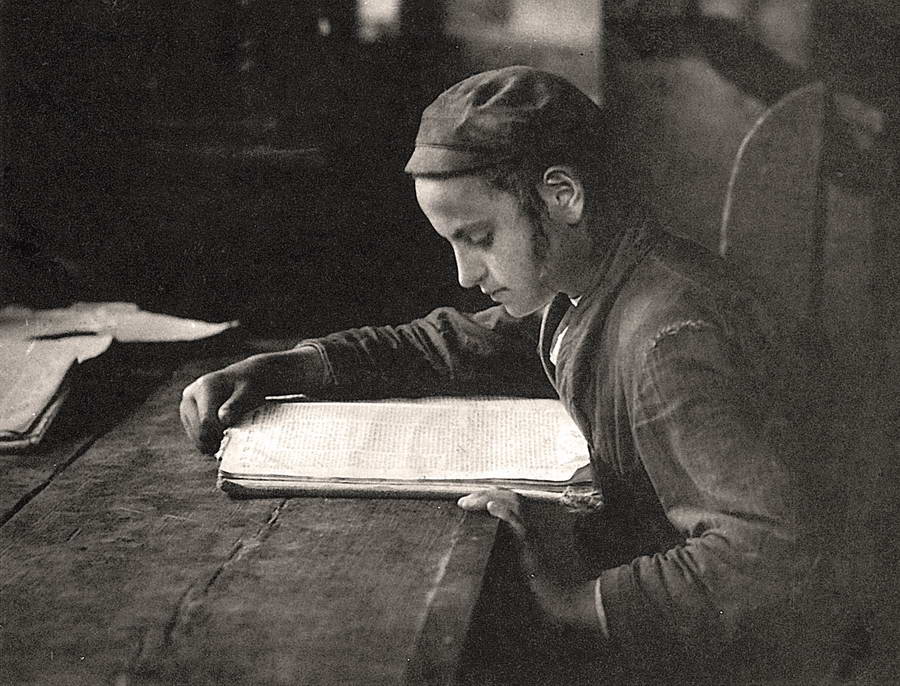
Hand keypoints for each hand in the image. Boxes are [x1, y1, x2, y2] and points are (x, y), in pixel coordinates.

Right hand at [180, 347, 325, 452]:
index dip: (220, 439)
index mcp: (205, 388)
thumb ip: (238, 404)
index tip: (237, 440)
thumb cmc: (259, 382)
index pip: (206, 427)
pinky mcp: (189, 409)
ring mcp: (188, 401)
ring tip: (230, 435)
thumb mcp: (254, 391)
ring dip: (211, 441)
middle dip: (214, 441)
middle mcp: (192, 393)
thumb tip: (223, 418)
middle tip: (235, 439)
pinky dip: (208, 438)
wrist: (258, 373)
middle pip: (198, 435)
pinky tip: (222, 435)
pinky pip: (195, 433)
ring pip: (195, 436)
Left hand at [458, 489, 601, 632]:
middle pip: (508, 497)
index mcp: (526, 526)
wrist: (558, 597)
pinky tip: (491, 507)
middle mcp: (530, 524)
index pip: (508, 501)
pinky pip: (518, 523)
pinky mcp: (530, 543)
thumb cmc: (540, 583)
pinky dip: (504, 512)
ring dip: (489, 499)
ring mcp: (531, 532)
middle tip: (462, 501)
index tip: (468, 500)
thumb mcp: (518, 559)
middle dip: (483, 494)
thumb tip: (485, 543)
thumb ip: (507, 544)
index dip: (488, 496)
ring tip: (469, 502)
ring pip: (513, 503)